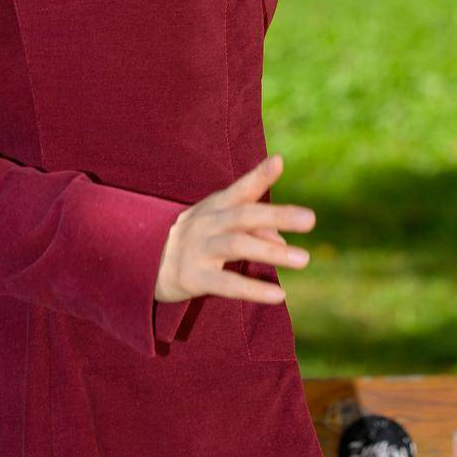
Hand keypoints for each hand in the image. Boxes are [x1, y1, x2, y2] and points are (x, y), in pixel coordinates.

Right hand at [154, 153, 315, 304]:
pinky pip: (226, 284)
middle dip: (278, 215)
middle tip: (311, 219)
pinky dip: (253, 289)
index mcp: (214, 206)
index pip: (239, 188)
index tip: (279, 161)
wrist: (145, 264)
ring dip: (272, 252)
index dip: (259, 175)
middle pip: (244, 215)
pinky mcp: (193, 278)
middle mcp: (206, 223)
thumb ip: (253, 229)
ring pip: (237, 246)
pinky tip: (279, 295)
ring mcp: (198, 249)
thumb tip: (282, 241)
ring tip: (304, 258)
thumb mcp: (219, 226)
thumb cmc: (196, 240)